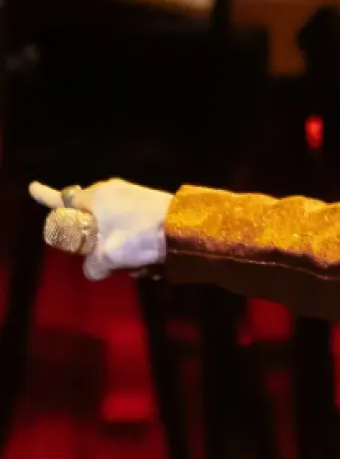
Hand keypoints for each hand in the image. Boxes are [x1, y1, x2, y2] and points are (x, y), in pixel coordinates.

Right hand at [30, 179, 174, 280]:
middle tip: (115, 261)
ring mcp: (134, 197)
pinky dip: (141, 247)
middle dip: (101, 246)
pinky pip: (136, 231)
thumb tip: (94, 270)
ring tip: (141, 266)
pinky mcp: (153, 206)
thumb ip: (93, 266)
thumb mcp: (108, 257)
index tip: (34, 188)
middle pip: (93, 222)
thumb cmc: (140, 237)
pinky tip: (154, 262)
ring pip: (117, 231)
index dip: (46, 197)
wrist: (186, 230)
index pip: (62, 199)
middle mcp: (112, 192)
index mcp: (95, 196)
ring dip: (126, 253)